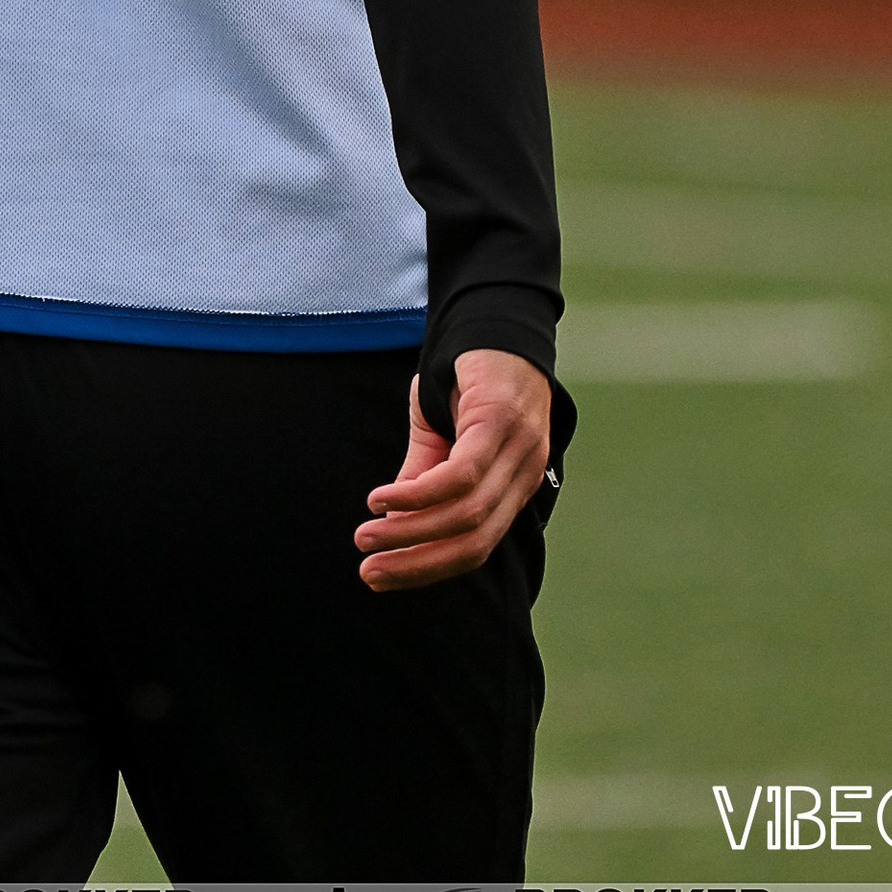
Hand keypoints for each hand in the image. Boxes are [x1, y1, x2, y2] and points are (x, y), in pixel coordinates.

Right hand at [353, 349, 551, 592]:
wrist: (492, 313)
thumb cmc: (468, 375)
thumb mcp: (440, 432)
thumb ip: (424, 474)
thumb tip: (395, 520)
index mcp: (515, 485)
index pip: (475, 547)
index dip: (427, 569)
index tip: (382, 578)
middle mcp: (524, 474)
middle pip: (474, 543)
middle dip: (417, 565)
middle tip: (370, 572)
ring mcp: (518, 450)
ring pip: (466, 514)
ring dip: (410, 532)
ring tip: (367, 536)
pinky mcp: (501, 422)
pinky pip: (460, 476)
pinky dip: (419, 496)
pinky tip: (383, 501)